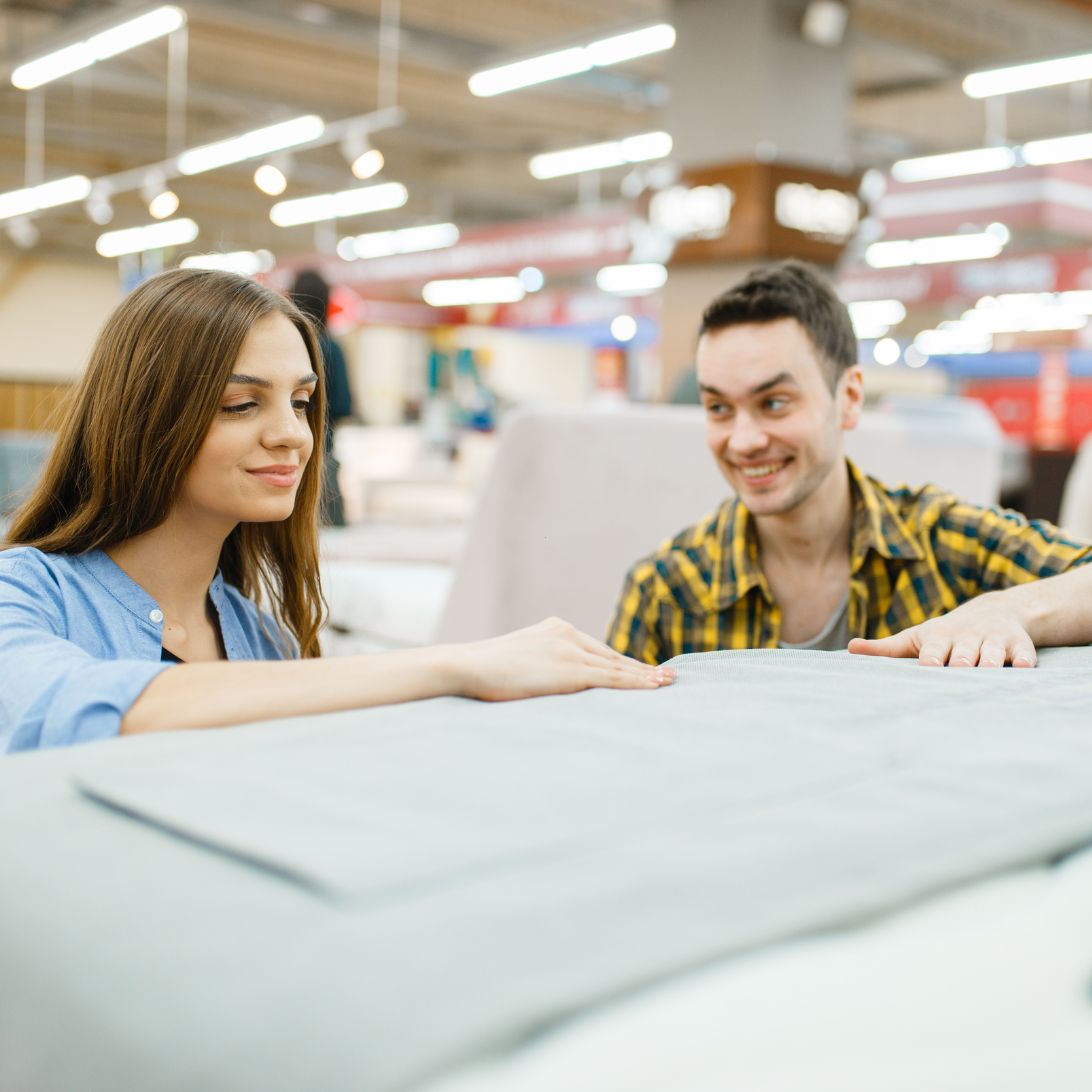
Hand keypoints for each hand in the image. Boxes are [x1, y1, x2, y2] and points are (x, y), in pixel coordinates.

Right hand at [452, 617, 675, 700]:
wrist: (466, 666)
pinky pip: (612, 679)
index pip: (597, 650)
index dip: (622, 663)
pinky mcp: (571, 670)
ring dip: (647, 676)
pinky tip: (655, 687)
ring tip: (669, 683)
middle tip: (668, 676)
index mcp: (555, 628)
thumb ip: (538, 665)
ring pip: (618, 667)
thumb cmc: (482, 671)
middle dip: (641, 668)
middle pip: (613, 656)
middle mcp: (567, 634)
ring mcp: (570, 650)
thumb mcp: (516, 660)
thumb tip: (542, 683)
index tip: (644, 671)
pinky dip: (637, 683)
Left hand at [847, 593, 1035, 667]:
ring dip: (991, 664)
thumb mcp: (916, 638)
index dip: (933, 658)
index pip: (934, 650)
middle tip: (959, 674)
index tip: (929, 667)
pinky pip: (1024, 654)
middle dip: (962, 663)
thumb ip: (885, 648)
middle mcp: (967, 637)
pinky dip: (1023, 662)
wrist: (993, 611)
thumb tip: (849, 649)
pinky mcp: (1020, 645)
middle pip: (964, 654)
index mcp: (940, 637)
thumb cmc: (945, 635)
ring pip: (993, 654)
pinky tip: (1022, 669)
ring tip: (987, 674)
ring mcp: (994, 640)